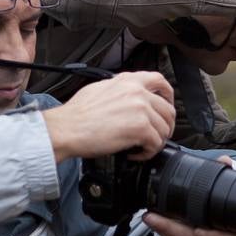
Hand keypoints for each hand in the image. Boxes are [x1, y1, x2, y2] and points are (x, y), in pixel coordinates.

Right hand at [43, 72, 174, 161]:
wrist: (67, 128)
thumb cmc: (77, 114)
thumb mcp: (100, 89)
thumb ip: (120, 90)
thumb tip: (128, 99)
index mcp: (128, 81)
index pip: (160, 81)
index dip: (169, 95)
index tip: (167, 105)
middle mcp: (137, 92)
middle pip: (168, 110)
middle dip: (165, 126)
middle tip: (157, 136)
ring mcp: (141, 109)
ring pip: (164, 129)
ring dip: (155, 142)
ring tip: (141, 148)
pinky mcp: (140, 128)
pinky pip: (156, 143)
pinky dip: (147, 153)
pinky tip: (135, 154)